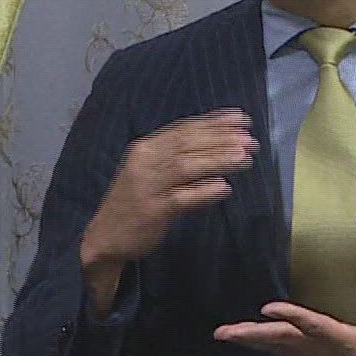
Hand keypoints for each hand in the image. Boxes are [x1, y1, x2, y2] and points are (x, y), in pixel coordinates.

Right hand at [80, 109, 258, 315]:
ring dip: (217, 160)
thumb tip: (221, 143)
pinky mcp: (151, 211)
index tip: (242, 119)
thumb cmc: (136, 202)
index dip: (214, 122)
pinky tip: (224, 188)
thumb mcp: (152, 172)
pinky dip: (203, 192)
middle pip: (187, 144)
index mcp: (145, 148)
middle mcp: (144, 162)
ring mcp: (147, 186)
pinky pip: (181, 198)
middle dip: (221, 140)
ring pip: (186, 167)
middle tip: (250, 140)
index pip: (183, 129)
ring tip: (244, 158)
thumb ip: (178, 157)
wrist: (105, 237)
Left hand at [213, 267, 355, 355]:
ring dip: (252, 341)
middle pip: (283, 343)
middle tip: (223, 332)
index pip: (315, 327)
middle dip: (253, 336)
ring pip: (279, 349)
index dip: (292, 317)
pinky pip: (283, 353)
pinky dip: (264, 345)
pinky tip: (247, 338)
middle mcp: (325, 354)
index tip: (268, 308)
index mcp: (346, 344)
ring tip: (223, 334)